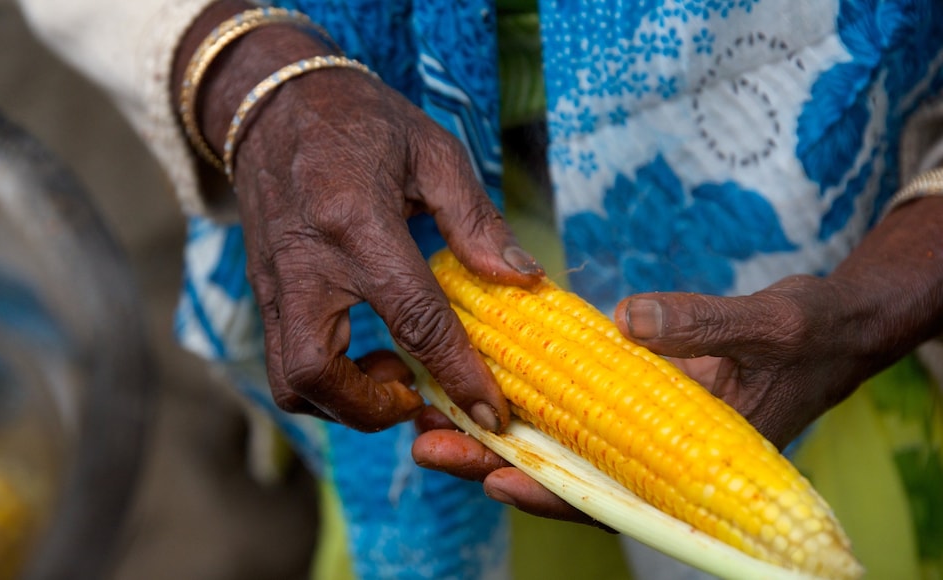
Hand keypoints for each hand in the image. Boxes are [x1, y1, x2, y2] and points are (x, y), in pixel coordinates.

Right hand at [176, 3, 542, 432]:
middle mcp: (304, 265)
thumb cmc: (360, 120)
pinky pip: (284, 361)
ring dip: (344, 403)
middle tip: (418, 395)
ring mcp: (274, 283)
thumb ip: (475, 220)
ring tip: (393, 376)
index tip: (489, 412)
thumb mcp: (431, 151)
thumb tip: (523, 279)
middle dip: (373, 409)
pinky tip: (366, 354)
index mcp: (356, 224)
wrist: (273, 102)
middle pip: (317, 374)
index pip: (411, 318)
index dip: (456, 373)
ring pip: (290, 382)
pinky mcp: (264, 292)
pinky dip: (327, 383)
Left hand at [411, 276, 872, 522]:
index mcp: (693, 465)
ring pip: (558, 449)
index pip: (614, 496)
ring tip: (429, 421)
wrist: (828, 331)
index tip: (495, 482)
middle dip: (495, 464)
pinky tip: (479, 383)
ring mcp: (642, 435)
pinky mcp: (633, 406)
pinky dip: (526, 403)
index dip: (553, 493)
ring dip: (494, 436)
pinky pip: (572, 415)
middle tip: (429, 445)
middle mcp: (658, 460)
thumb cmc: (809, 336)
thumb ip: (702, 324)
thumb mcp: (769, 324)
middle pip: (566, 477)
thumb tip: (626, 323)